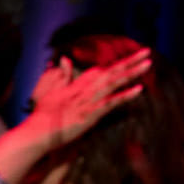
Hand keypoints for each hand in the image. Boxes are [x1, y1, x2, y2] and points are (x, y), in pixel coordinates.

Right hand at [22, 47, 152, 153]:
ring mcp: (87, 101)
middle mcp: (84, 90)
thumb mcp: (51, 92)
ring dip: (131, 73)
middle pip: (110, 72)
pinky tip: (138, 90)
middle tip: (147, 51)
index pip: (99, 70)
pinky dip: (124, 96)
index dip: (116, 63)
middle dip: (129, 61)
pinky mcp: (89, 114)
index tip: (131, 57)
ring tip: (147, 64)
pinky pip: (110, 103)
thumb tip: (63, 58)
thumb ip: (61, 76)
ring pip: (113, 83)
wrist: (36, 132)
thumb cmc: (42, 116)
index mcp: (77, 86)